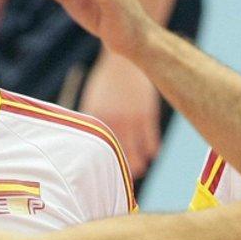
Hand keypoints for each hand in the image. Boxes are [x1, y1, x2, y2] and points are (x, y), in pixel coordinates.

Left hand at [80, 53, 160, 177]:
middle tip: (125, 179)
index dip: (104, 165)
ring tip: (140, 168)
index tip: (105, 176)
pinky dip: (152, 150)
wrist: (126, 60)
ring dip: (139, 163)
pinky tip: (151, 154)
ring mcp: (132, 119)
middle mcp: (114, 121)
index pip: (100, 150)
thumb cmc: (106, 82)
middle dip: (124, 169)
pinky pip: (151, 141)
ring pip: (138, 153)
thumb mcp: (93, 101)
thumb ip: (92, 121)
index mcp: (97, 119)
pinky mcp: (148, 114)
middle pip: (120, 156)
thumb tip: (88, 143)